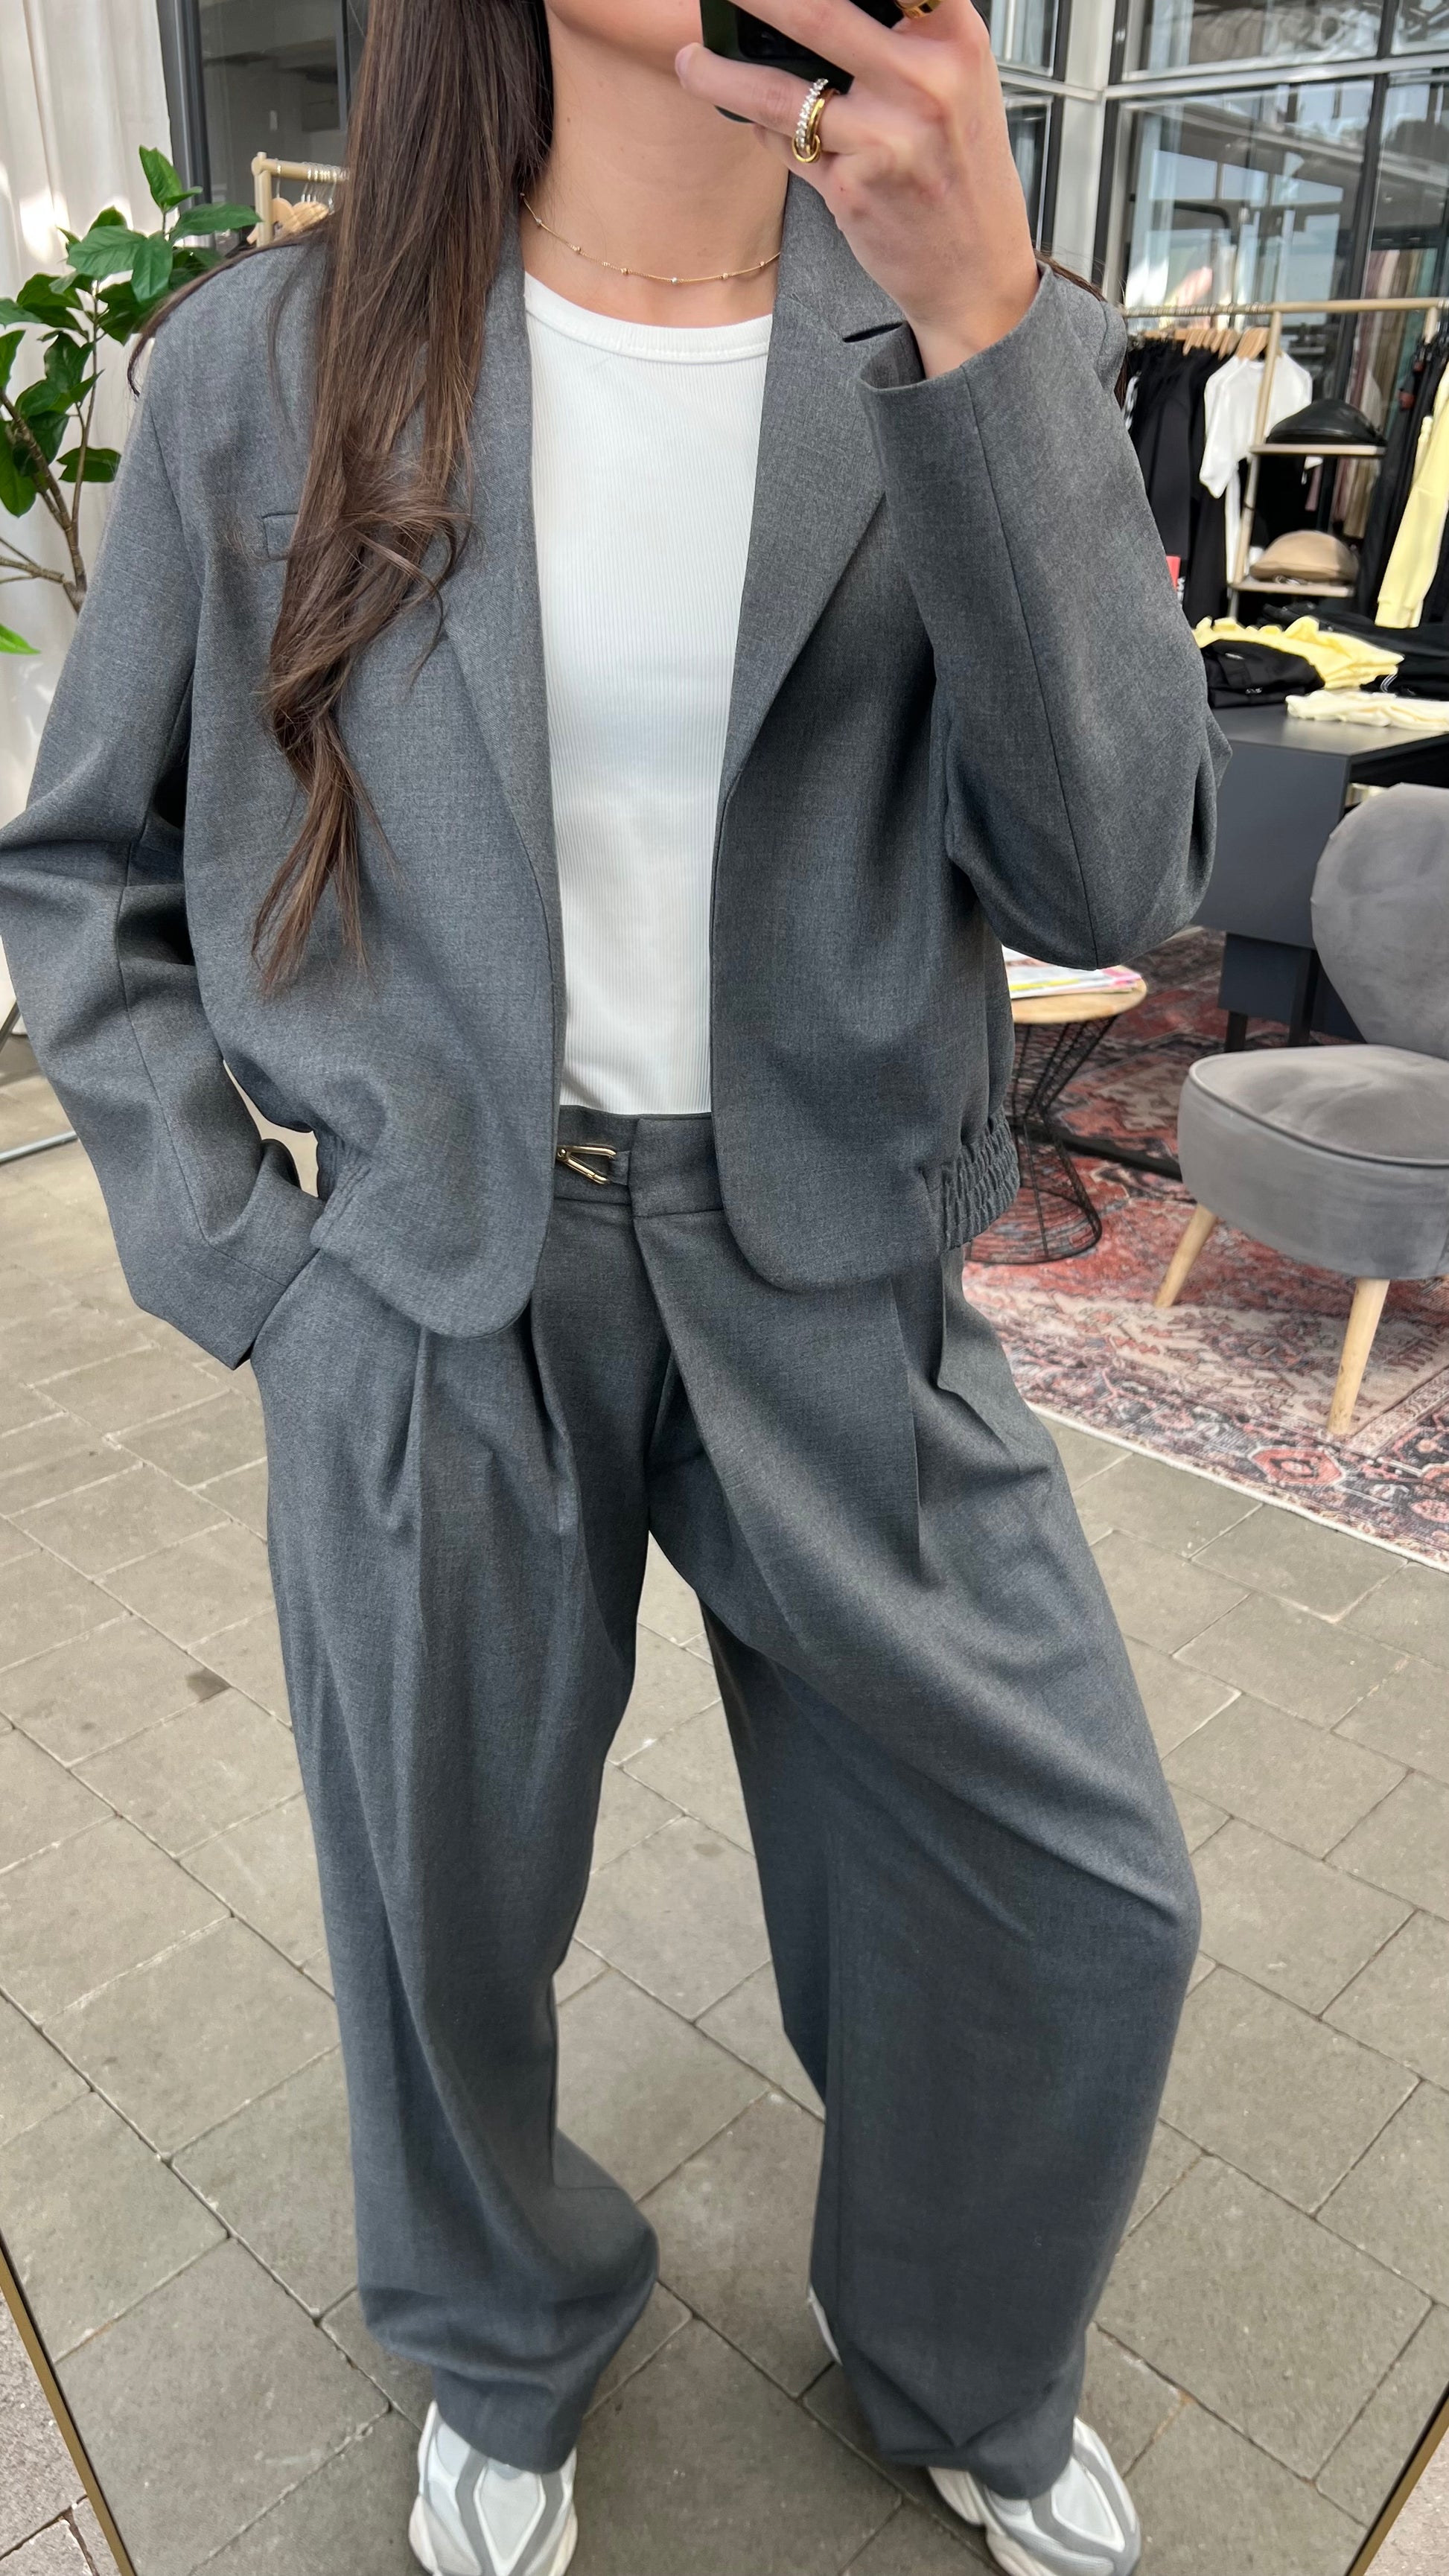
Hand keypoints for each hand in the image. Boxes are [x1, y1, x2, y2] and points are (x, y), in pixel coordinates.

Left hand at [675, 0, 1039, 375]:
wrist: (976, 270)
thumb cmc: (960, 170)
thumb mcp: (957, 82)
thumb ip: (904, 35)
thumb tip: (815, 11)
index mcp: (955, 39)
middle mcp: (925, 80)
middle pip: (819, 11)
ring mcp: (886, 137)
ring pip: (780, 91)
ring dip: (721, 72)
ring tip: (690, 60)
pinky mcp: (853, 188)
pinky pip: (787, 145)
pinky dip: (765, 131)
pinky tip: (756, 123)